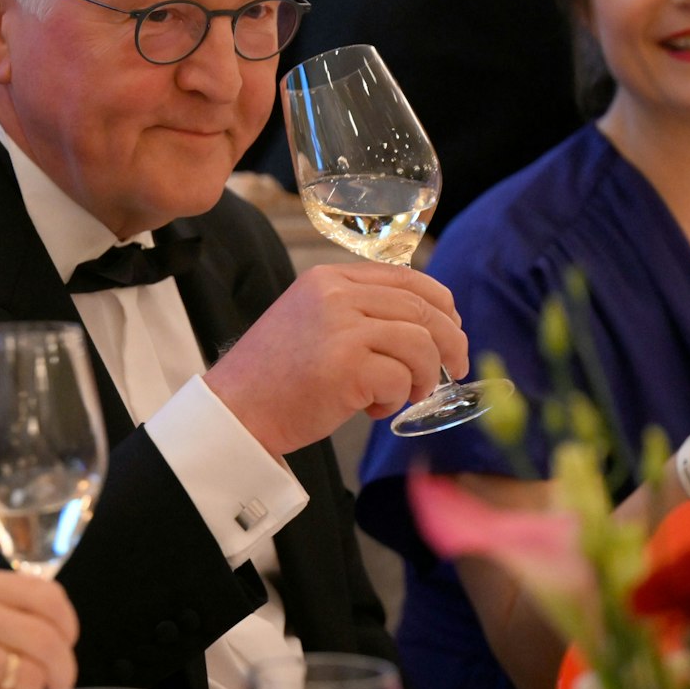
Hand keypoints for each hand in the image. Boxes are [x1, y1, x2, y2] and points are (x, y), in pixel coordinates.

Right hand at [205, 261, 467, 455]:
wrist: (236, 411)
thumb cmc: (276, 376)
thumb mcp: (313, 321)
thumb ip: (358, 310)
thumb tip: (427, 323)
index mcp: (329, 278)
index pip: (407, 277)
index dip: (440, 304)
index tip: (452, 328)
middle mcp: (335, 294)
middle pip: (422, 309)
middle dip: (449, 343)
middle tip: (453, 370)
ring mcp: (340, 328)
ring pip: (419, 344)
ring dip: (422, 377)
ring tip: (402, 396)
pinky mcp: (345, 367)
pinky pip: (399, 380)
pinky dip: (394, 400)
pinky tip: (372, 409)